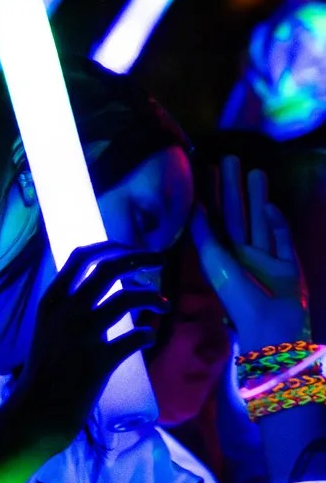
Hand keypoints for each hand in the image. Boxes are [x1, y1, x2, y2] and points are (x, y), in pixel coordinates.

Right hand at [6, 241, 165, 446]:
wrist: (37, 412)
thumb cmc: (45, 371)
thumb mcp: (48, 330)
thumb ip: (69, 308)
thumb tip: (105, 289)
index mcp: (51, 302)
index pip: (82, 257)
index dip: (113, 247)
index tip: (134, 250)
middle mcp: (66, 313)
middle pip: (109, 268)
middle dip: (141, 258)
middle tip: (161, 260)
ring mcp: (83, 336)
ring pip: (127, 297)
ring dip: (153, 296)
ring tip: (164, 305)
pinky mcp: (100, 361)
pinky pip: (138, 337)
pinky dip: (148, 333)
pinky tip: (148, 337)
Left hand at [194, 153, 308, 348]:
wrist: (272, 323)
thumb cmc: (238, 294)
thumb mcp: (215, 262)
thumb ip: (205, 234)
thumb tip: (193, 206)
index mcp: (221, 254)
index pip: (214, 217)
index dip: (211, 195)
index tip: (206, 170)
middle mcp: (242, 253)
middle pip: (236, 213)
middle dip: (233, 188)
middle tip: (230, 159)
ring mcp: (266, 257)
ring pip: (259, 220)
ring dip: (257, 197)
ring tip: (255, 171)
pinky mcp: (288, 264)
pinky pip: (282, 239)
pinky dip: (277, 223)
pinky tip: (269, 206)